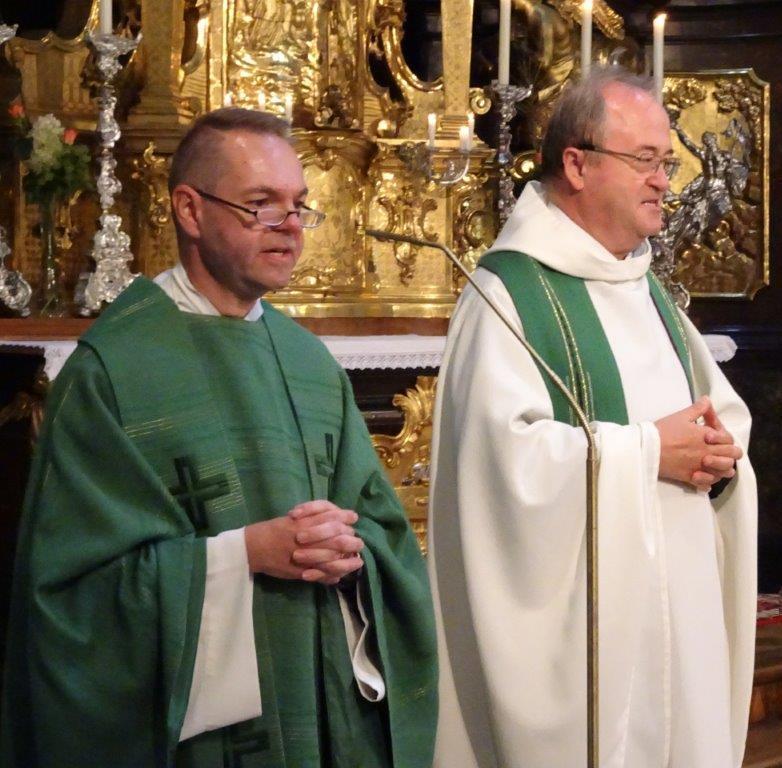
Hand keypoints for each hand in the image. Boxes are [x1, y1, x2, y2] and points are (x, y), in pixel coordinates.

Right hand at [244, 500, 362, 584]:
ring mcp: (304, 556)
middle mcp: (306, 537)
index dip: (345, 518)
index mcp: (304, 522)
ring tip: (357, 562)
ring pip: (332, 559)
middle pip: (337, 539)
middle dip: (351, 541)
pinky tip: (338, 576)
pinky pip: (320, 575)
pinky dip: (331, 576)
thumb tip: (338, 516)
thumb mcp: (294, 518)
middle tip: (358, 543)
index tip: (354, 519)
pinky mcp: (300, 571)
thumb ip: (314, 517)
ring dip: (347, 562)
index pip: (331, 518)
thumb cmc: (273, 529)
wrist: (252, 547)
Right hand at [655, 396, 740, 491]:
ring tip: (716, 466)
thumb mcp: (680, 416)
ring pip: (722, 473)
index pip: (729, 440)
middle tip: (721, 452)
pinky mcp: (689, 477)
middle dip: (730, 454)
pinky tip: (704, 479)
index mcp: (706, 437)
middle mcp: (707, 452)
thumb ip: (697, 409)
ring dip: (722, 470)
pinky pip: (706, 484)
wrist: (648, 448)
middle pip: (730, 457)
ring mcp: (699, 466)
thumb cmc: (663, 431)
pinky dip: (707, 483)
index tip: (715, 438)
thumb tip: (707, 400)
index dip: (726, 439)